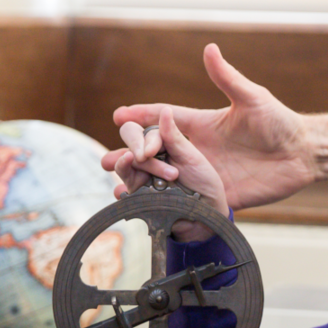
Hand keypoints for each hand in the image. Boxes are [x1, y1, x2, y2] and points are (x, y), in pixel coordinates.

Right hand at [103, 43, 322, 209]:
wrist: (302, 155)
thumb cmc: (280, 122)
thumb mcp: (252, 98)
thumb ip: (227, 78)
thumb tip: (209, 48)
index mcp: (202, 124)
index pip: (164, 118)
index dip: (142, 116)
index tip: (118, 115)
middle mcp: (198, 148)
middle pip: (157, 149)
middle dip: (130, 151)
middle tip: (109, 157)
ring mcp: (204, 172)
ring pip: (164, 175)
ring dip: (139, 178)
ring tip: (116, 181)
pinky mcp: (214, 194)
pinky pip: (184, 199)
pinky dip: (162, 201)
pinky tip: (142, 205)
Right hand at [112, 111, 223, 242]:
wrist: (206, 216)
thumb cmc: (205, 184)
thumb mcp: (192, 158)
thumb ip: (175, 138)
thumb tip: (164, 111)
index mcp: (167, 142)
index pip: (148, 129)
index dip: (143, 134)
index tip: (148, 148)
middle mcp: (152, 155)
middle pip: (131, 140)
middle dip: (134, 144)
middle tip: (142, 156)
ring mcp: (144, 174)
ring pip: (126, 163)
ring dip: (127, 164)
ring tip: (130, 163)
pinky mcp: (139, 194)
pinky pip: (124, 190)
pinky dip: (121, 190)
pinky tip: (122, 190)